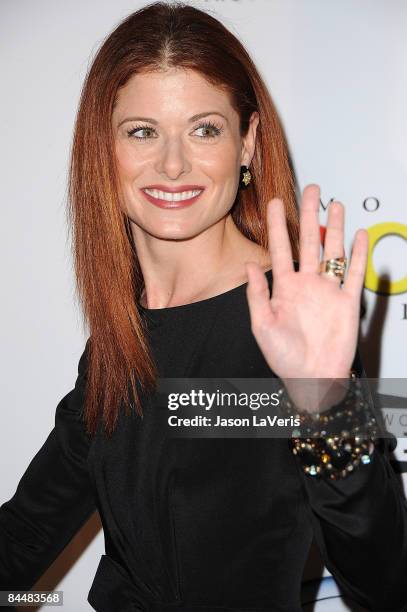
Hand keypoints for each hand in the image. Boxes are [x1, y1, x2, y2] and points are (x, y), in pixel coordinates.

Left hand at [245, 184, 367, 410]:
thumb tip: (249, 266)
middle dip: (309, 215)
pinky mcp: (347, 301)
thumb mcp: (262, 325)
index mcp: (284, 288)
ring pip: (332, 251)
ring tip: (335, 204)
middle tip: (311, 190)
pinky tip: (358, 235)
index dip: (278, 225)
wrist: (312, 379)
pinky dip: (358, 254)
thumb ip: (256, 295)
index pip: (280, 248)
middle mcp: (306, 284)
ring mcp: (327, 291)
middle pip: (309, 241)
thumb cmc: (284, 357)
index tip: (275, 203)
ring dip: (335, 227)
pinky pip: (353, 273)